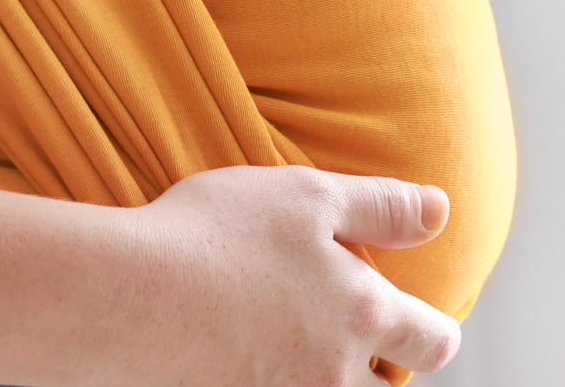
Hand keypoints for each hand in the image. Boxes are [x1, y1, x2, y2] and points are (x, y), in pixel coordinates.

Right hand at [108, 166, 460, 385]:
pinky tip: (249, 370)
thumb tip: (442, 211)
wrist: (122, 299)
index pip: (433, 342)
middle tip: (354, 348)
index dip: (432, 333)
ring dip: (329, 386)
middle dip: (381, 374)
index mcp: (362, 315)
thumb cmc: (214, 236)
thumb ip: (382, 206)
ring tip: (297, 358)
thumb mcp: (308, 196)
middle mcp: (333, 377)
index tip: (418, 324)